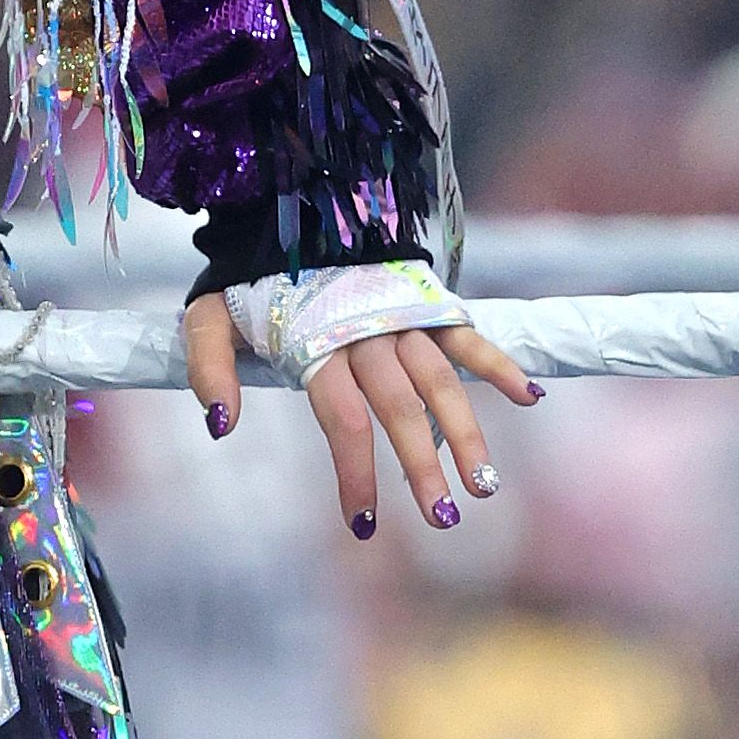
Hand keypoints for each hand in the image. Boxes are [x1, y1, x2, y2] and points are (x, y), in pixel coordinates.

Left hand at [182, 289, 540, 543]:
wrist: (284, 214)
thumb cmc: (250, 281)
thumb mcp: (210, 317)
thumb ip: (209, 368)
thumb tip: (220, 425)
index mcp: (316, 343)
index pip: (343, 419)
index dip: (355, 472)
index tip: (365, 524)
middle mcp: (365, 334)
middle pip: (400, 407)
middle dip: (423, 466)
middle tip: (444, 517)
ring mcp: (399, 316)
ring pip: (439, 380)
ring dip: (466, 432)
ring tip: (485, 484)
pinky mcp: (424, 300)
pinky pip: (465, 333)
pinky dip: (497, 361)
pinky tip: (528, 397)